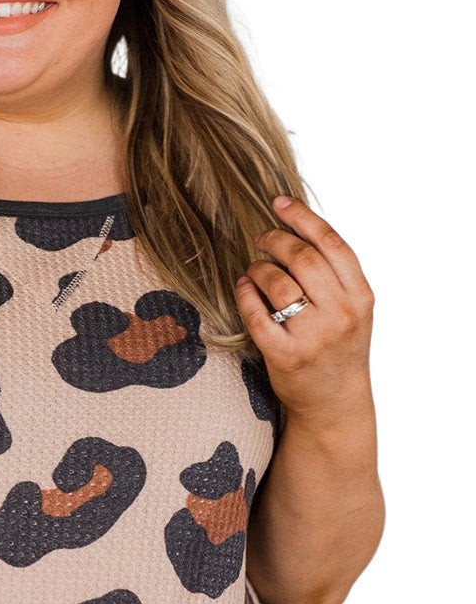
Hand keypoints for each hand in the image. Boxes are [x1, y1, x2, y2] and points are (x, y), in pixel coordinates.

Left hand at [235, 195, 375, 426]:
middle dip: (276, 240)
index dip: (302, 217)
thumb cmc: (339, 347)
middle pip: (303, 259)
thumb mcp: (353, 308)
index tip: (279, 203)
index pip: (331, 244)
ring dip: (259, 268)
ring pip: (278, 284)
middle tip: (261, 238)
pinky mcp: (286, 356)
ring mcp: (314, 337)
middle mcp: (341, 314)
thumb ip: (335, 274)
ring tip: (254, 269)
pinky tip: (243, 287)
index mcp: (361, 296)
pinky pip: (257, 315)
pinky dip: (246, 294)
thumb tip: (297, 229)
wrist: (335, 401)